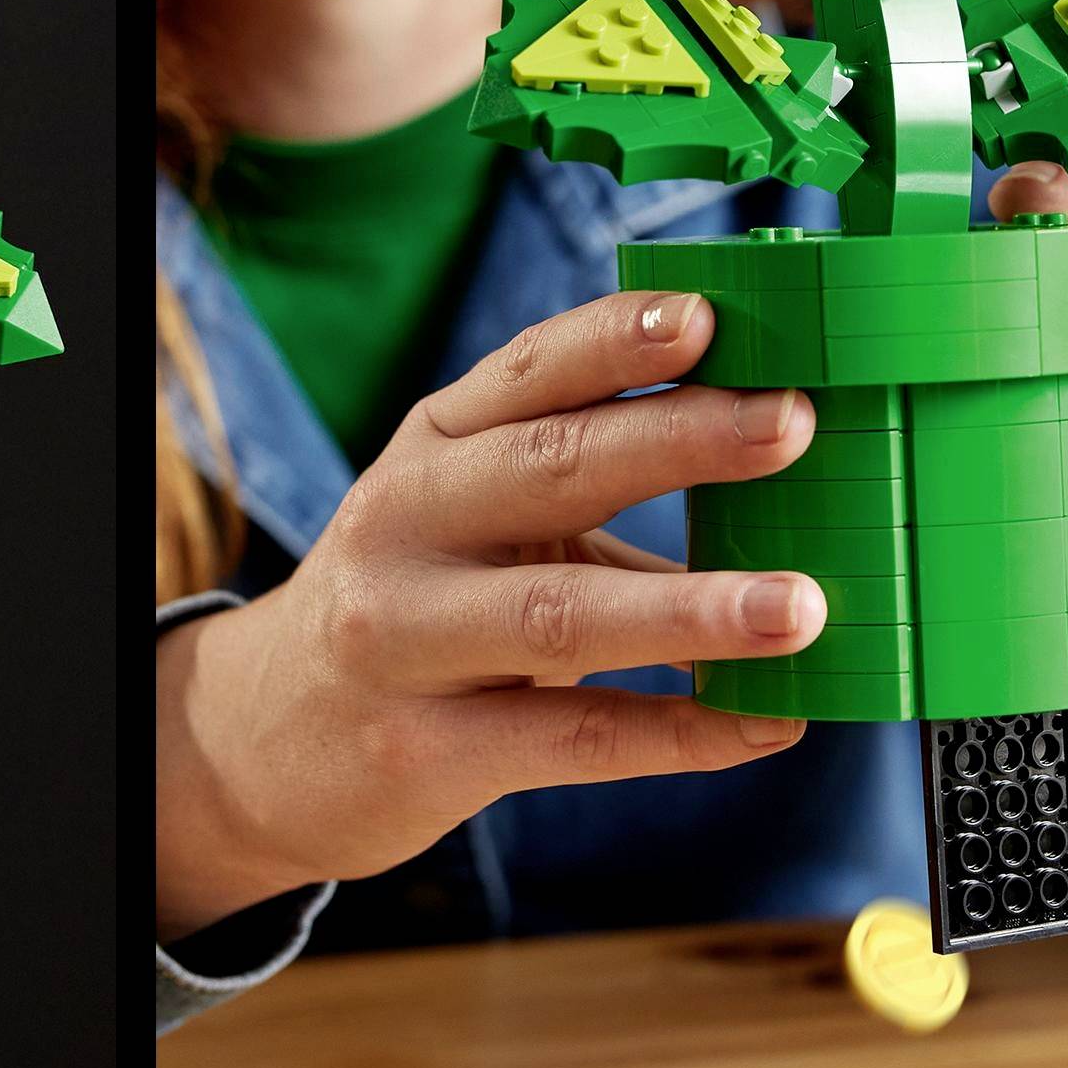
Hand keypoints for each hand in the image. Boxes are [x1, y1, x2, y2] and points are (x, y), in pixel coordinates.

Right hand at [156, 290, 823, 940]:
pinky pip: (568, 741)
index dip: (615, 341)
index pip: (526, 372)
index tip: (711, 317)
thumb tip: (784, 470)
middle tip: (792, 426)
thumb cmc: (412, 603)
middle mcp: (405, 525)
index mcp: (431, 447)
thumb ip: (585, 482)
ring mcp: (403, 639)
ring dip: (689, 609)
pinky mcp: (421, 750)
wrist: (265, 736)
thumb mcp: (465, 514)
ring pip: (555, 615)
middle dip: (677, 441)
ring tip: (802, 609)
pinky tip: (767, 724)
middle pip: (546, 468)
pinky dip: (678, 733)